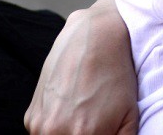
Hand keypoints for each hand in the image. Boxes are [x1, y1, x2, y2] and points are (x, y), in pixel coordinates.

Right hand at [25, 0, 138, 133]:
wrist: (94, 37)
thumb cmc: (116, 74)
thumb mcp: (130, 113)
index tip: (103, 130)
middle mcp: (57, 132)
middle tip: (93, 120)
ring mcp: (40, 124)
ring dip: (68, 134)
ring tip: (84, 114)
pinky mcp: (31, 116)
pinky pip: (43, 132)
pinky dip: (56, 127)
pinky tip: (71, 107)